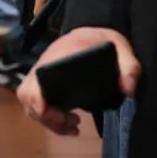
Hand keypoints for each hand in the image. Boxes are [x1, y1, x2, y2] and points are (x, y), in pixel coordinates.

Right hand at [17, 27, 140, 135]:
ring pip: (31, 105)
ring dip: (49, 121)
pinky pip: (37, 107)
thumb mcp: (119, 45)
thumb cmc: (100, 39)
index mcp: (57, 58)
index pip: (34, 81)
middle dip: (46, 117)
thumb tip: (127, 89)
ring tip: (73, 124)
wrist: (87, 33)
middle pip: (28, 97)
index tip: (58, 115)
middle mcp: (42, 67)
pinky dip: (51, 120)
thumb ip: (128, 65)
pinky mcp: (44, 86)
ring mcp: (40, 77)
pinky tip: (70, 122)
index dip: (38, 102)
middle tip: (72, 121)